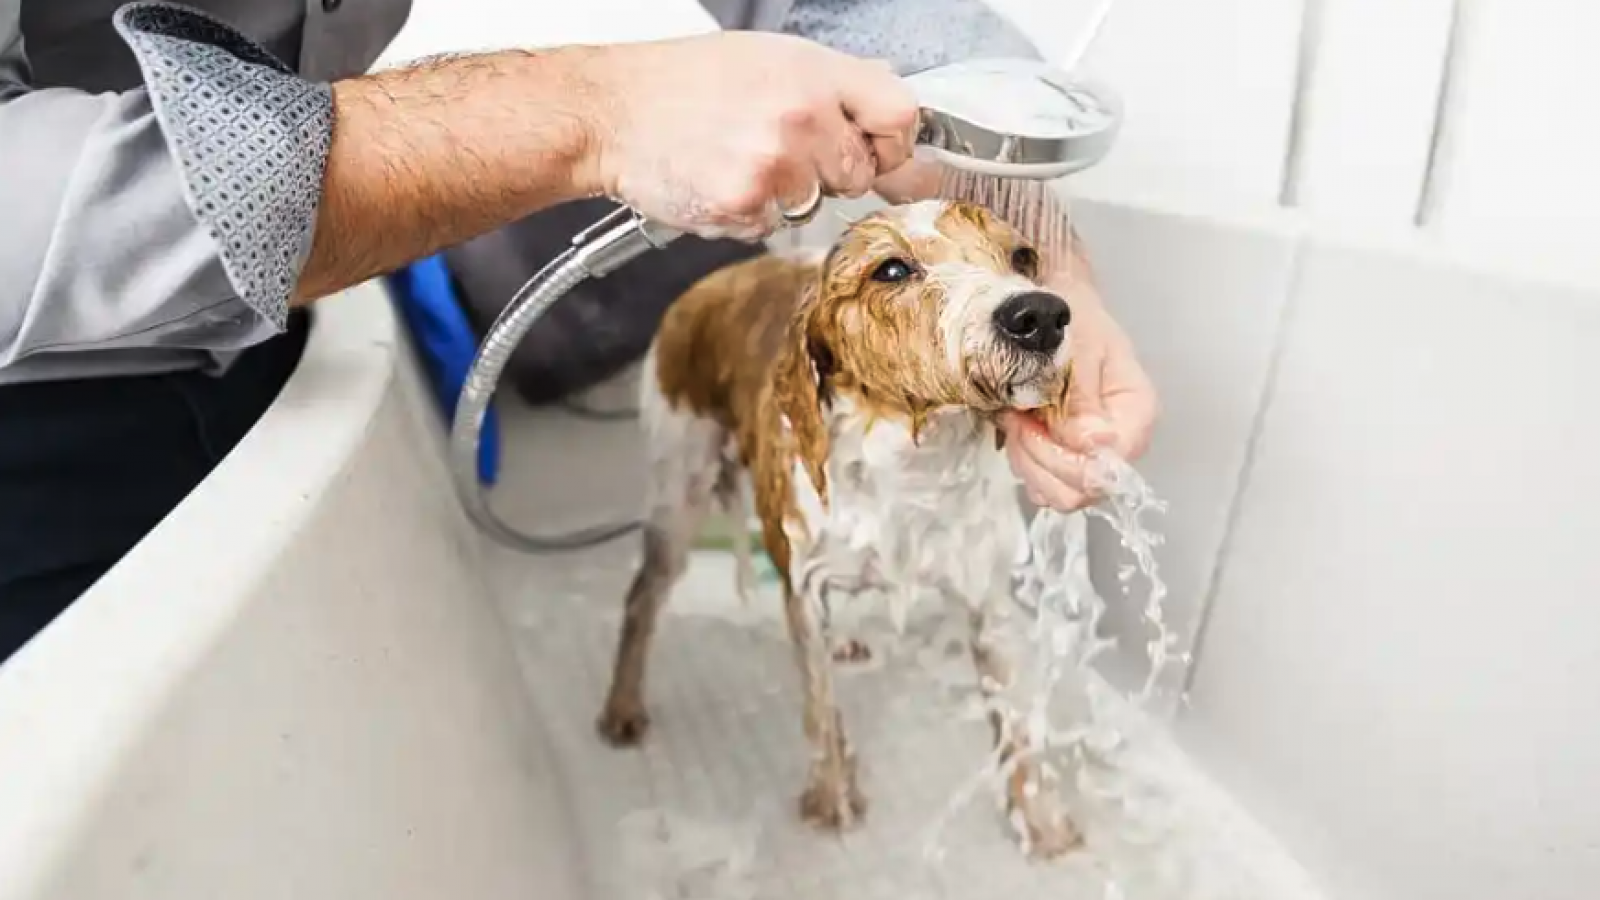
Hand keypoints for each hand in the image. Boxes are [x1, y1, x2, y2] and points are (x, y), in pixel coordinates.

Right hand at [581, 32, 919, 240]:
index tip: (875, 149)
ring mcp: (773, 165)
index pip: (900, 116)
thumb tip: (892, 100)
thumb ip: (836, 80)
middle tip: (780, 149)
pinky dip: (749, 214)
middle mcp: (800, 116)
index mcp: (813, 73)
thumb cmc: (686, 82)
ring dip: (786, 196)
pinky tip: (720, 179)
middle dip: (830, 171)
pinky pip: (773, 227)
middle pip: (860, 173)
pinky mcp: (744, 205)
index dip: (891, 141)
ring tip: (741, 159)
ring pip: (816, 205)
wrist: (614, 111)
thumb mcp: (770, 56)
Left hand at [1000, 288, 1157, 511]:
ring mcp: (1091, 455)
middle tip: (1020, 419)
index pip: (1112, 465)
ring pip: (1058, 493)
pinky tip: (1017, 429)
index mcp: (1136, 414)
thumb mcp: (1079, 347)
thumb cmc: (1072, 320)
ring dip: (1027, 460)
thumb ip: (1082, 398)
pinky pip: (1042, 483)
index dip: (1070, 457)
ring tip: (1017, 418)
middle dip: (1042, 459)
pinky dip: (1023, 462)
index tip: (1038, 422)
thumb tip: (1092, 445)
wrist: (1051, 311)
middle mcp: (1120, 444)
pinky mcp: (1064, 459)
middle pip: (1084, 490)